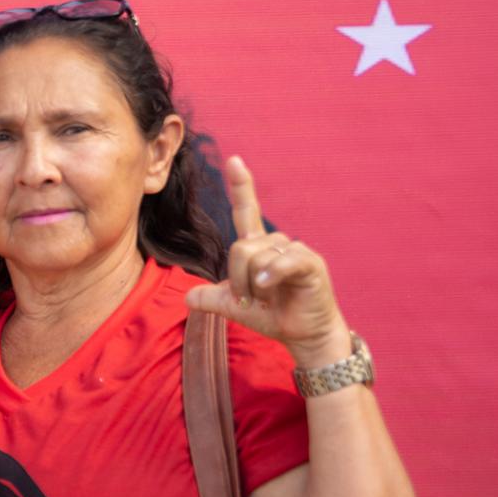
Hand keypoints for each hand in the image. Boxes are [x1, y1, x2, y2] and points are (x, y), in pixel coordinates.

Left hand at [185, 157, 349, 367]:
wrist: (304, 336)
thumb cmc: (275, 316)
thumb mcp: (236, 308)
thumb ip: (213, 298)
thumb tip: (187, 298)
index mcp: (259, 247)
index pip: (247, 211)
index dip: (241, 186)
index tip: (233, 160)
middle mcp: (276, 243)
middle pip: (240, 246)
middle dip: (237, 278)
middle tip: (249, 300)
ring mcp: (294, 251)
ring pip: (255, 254)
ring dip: (251, 283)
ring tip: (264, 300)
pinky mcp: (310, 262)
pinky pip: (281, 260)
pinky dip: (269, 276)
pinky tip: (267, 289)